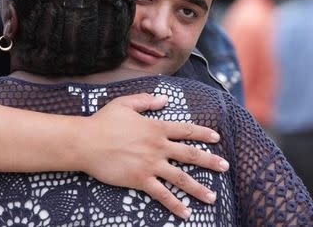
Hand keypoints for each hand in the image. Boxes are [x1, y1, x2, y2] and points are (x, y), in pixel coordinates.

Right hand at [76, 93, 228, 219]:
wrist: (87, 142)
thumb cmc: (104, 121)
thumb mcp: (125, 104)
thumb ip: (146, 101)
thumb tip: (165, 99)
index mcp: (156, 128)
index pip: (186, 130)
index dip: (203, 134)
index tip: (217, 138)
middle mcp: (158, 147)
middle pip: (190, 154)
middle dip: (210, 161)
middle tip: (225, 166)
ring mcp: (151, 165)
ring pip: (181, 178)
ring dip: (199, 188)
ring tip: (213, 197)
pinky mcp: (140, 180)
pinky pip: (162, 194)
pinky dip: (175, 204)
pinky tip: (186, 212)